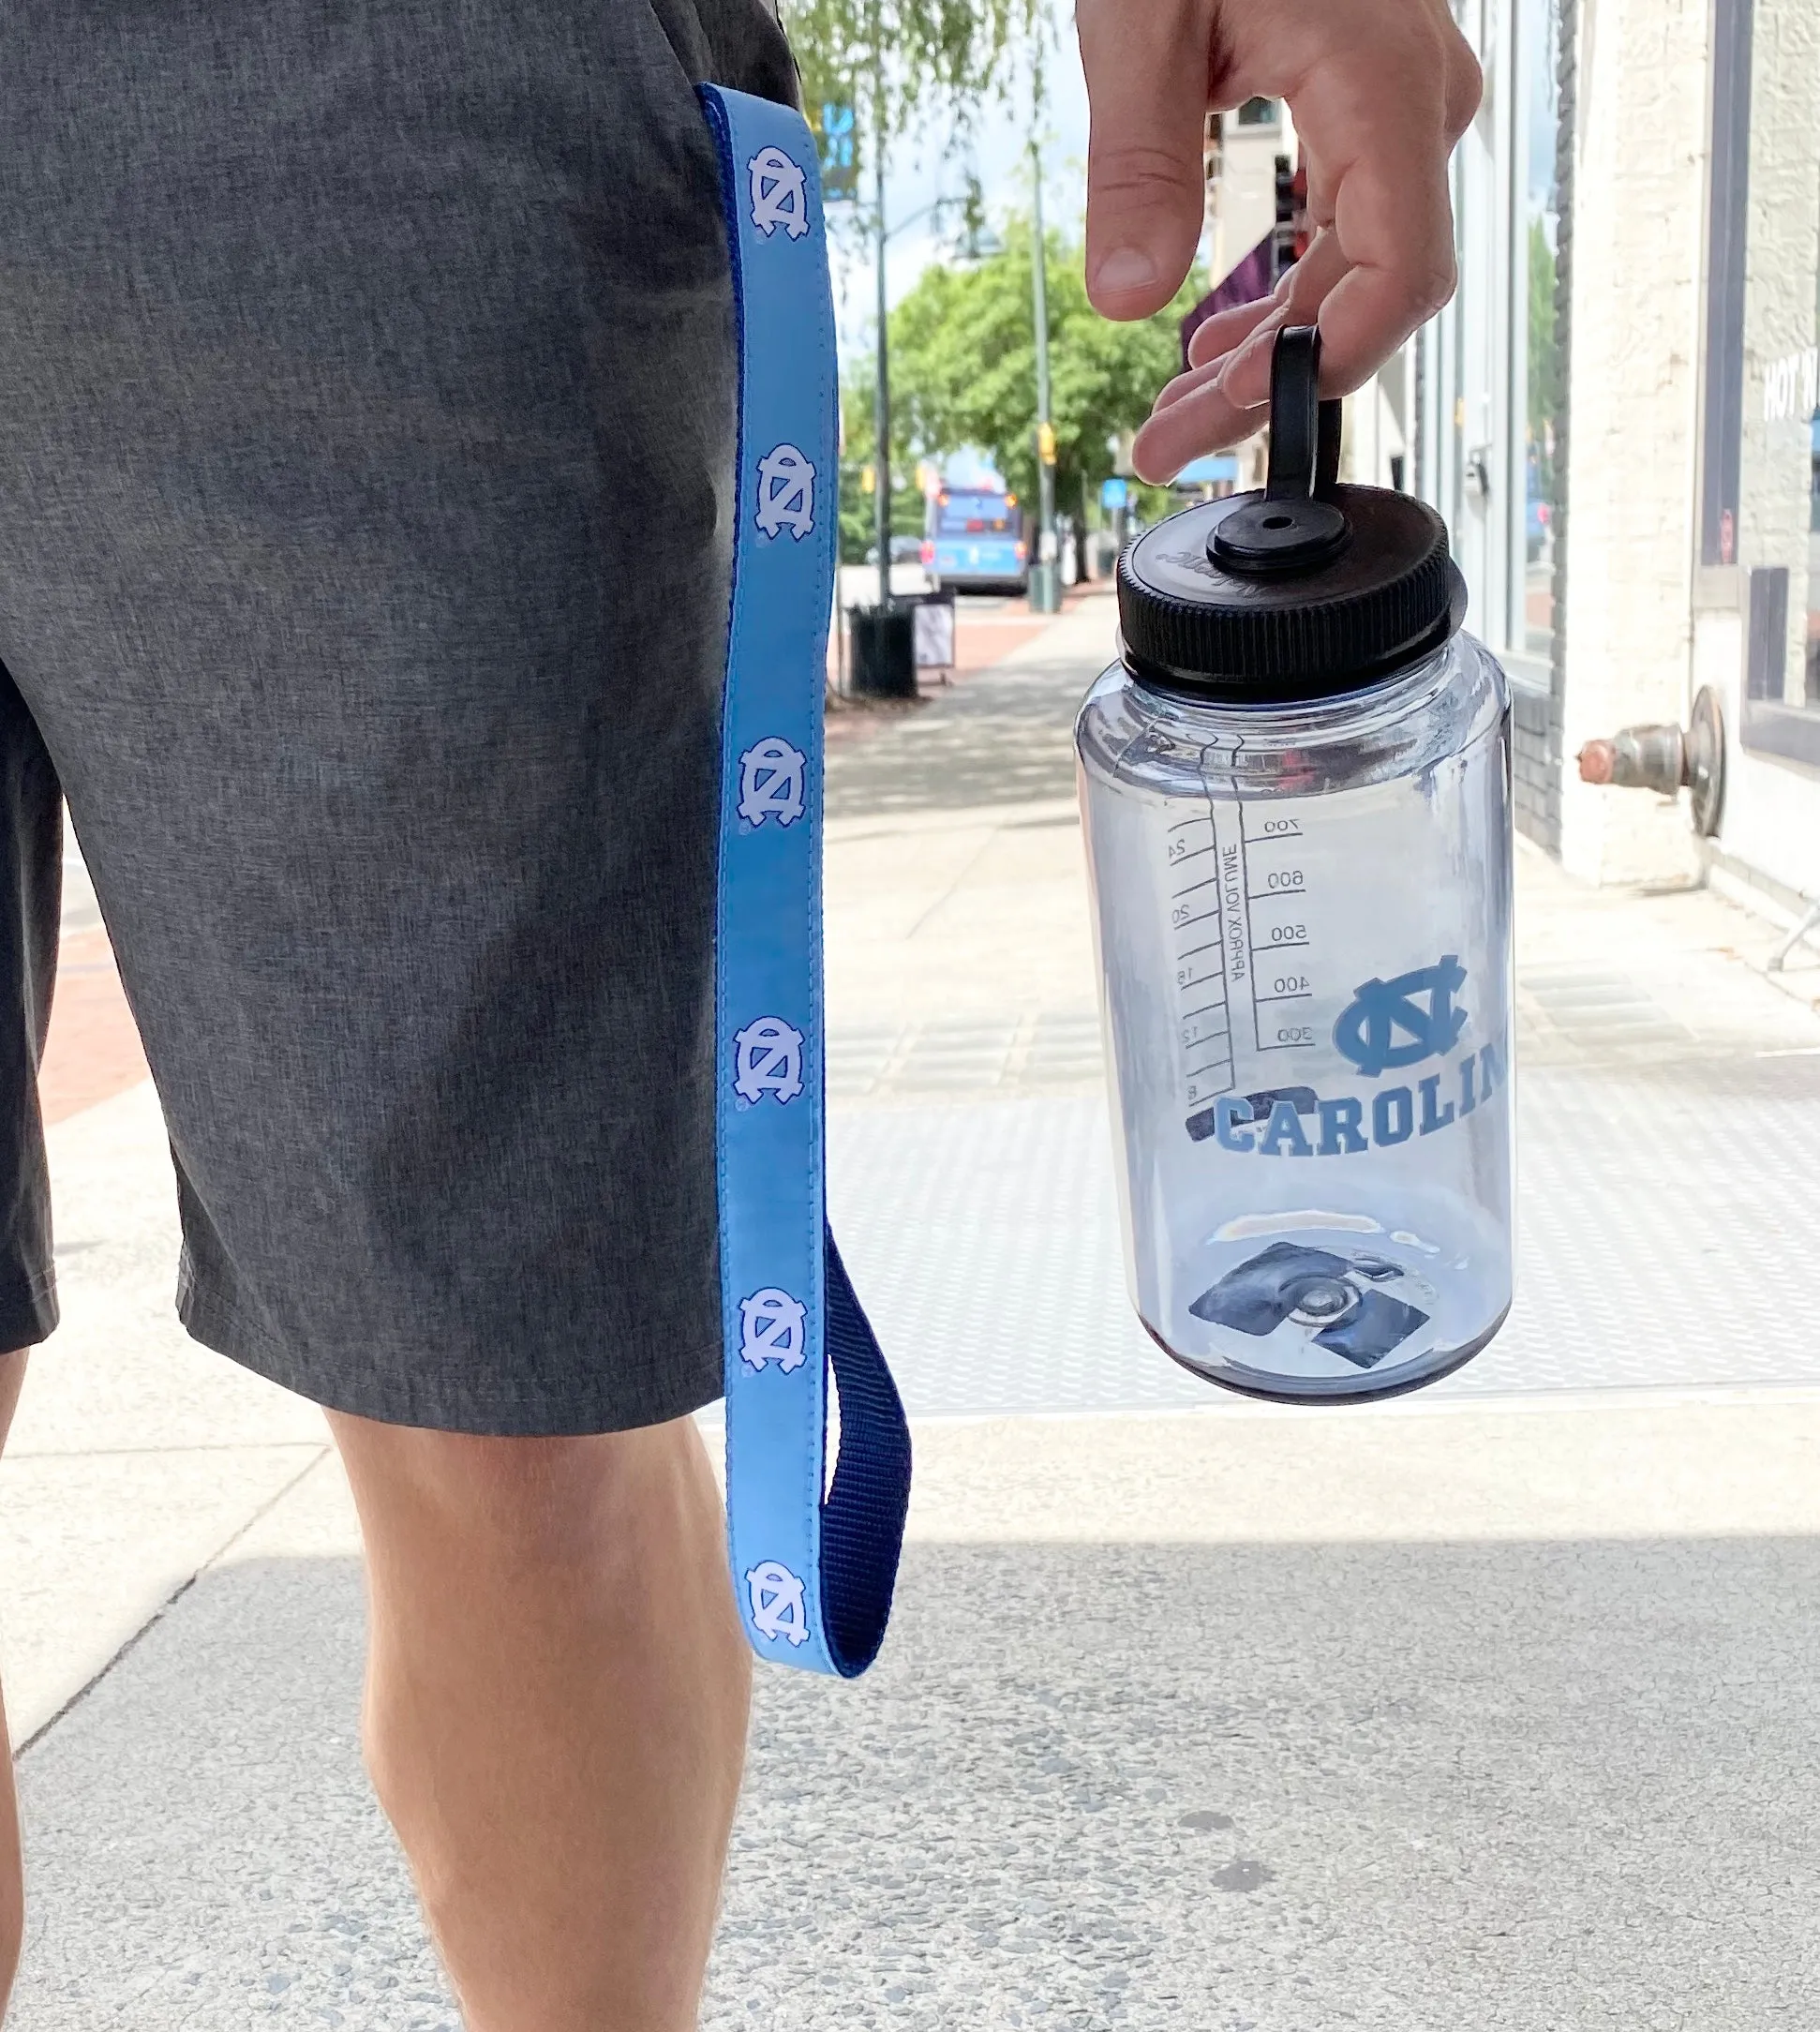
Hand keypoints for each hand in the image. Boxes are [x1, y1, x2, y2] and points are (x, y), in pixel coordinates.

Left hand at [1075, 0, 1480, 480]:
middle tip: (1161, 441)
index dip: (1317, 369)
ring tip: (1171, 404)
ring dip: (1267, 347)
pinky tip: (1215, 334)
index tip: (1222, 417)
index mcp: (1381, 84)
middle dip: (1262, 382)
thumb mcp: (1141, 14)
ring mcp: (1402, 103)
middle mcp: (1416, 103)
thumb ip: (1138, 158)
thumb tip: (1124, 296)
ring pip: (1356, 269)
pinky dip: (1280, 290)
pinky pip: (1344, 224)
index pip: (1399, 278)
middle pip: (1370, 294)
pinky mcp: (1370, 103)